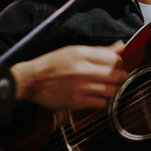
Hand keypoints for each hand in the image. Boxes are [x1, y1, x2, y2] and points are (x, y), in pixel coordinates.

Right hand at [11, 41, 127, 111]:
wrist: (30, 81)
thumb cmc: (52, 65)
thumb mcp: (74, 51)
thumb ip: (99, 50)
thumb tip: (120, 46)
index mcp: (82, 54)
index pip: (114, 59)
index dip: (119, 64)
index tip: (116, 67)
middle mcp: (82, 69)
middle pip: (116, 75)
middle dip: (120, 77)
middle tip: (115, 78)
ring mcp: (79, 86)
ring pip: (111, 90)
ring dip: (112, 90)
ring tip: (106, 88)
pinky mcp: (75, 101)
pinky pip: (100, 103)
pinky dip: (102, 101)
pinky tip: (96, 97)